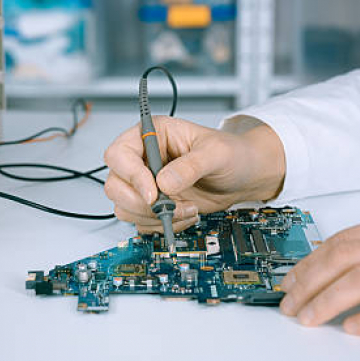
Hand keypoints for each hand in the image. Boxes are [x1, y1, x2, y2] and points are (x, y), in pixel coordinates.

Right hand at [103, 116, 285, 232]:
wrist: (244, 176)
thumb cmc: (232, 154)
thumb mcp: (217, 153)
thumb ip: (191, 165)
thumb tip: (164, 182)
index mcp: (151, 135)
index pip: (120, 154)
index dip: (131, 175)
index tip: (153, 193)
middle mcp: (143, 159)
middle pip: (115, 185)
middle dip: (140, 202)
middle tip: (168, 207)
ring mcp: (145, 184)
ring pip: (124, 207)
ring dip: (155, 216)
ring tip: (187, 209)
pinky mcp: (152, 204)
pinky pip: (142, 222)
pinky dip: (163, 225)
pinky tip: (186, 214)